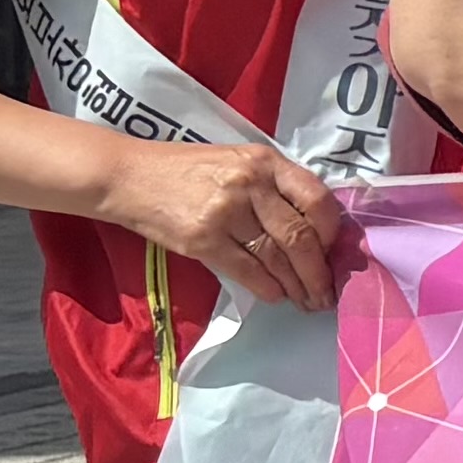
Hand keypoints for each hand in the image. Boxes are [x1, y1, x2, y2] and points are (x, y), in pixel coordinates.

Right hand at [108, 139, 344, 311]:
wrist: (127, 176)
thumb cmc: (188, 169)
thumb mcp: (238, 162)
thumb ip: (275, 186)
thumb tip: (314, 228)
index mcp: (267, 162)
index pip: (318, 200)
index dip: (332, 234)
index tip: (334, 254)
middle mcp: (251, 184)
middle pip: (300, 236)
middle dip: (319, 272)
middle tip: (326, 293)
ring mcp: (226, 212)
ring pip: (276, 258)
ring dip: (296, 286)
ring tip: (307, 300)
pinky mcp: (203, 239)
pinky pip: (247, 271)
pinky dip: (267, 288)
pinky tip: (276, 296)